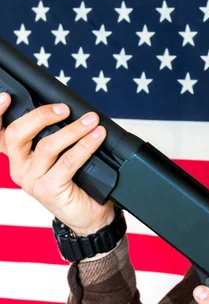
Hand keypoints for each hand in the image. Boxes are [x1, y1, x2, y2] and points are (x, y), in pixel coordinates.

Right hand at [0, 92, 113, 235]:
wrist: (90, 214)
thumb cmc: (78, 180)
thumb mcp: (63, 154)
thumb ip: (57, 134)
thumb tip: (68, 108)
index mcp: (19, 155)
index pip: (1, 133)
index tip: (7, 97)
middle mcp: (20, 167)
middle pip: (17, 134)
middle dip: (41, 115)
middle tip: (64, 108)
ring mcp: (32, 180)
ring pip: (47, 146)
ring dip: (73, 129)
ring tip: (91, 120)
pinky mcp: (49, 189)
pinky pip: (67, 162)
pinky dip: (85, 146)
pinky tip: (97, 137)